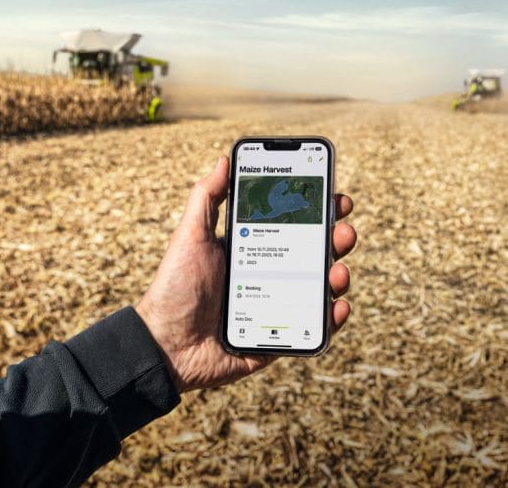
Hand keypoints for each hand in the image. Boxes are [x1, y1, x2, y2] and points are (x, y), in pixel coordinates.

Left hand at [135, 156, 355, 392]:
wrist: (165, 346)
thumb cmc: (174, 289)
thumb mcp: (191, 237)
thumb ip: (207, 197)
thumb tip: (224, 159)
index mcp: (254, 248)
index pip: (294, 224)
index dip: (318, 210)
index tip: (334, 196)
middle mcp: (271, 274)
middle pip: (316, 252)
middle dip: (337, 238)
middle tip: (342, 231)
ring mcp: (279, 306)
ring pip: (321, 287)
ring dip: (338, 274)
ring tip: (336, 271)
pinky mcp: (280, 337)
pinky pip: (314, 327)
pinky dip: (332, 317)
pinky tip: (337, 307)